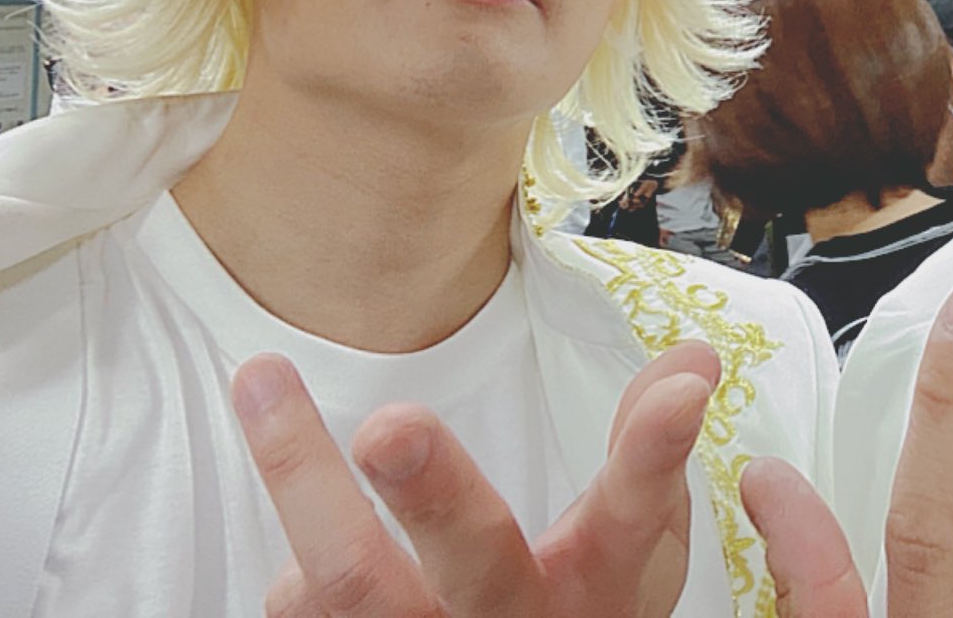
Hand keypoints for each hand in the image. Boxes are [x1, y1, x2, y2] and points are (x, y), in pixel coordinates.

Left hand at [231, 339, 720, 615]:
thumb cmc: (573, 616)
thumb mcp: (627, 554)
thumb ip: (647, 453)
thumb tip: (690, 360)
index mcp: (594, 591)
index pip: (631, 515)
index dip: (654, 455)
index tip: (681, 390)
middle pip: (474, 561)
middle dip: (433, 491)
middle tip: (391, 426)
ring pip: (349, 583)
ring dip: (300, 474)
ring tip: (262, 376)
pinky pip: (305, 616)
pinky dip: (293, 571)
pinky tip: (293, 506)